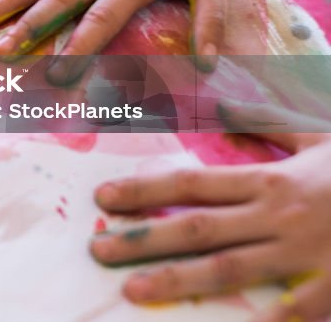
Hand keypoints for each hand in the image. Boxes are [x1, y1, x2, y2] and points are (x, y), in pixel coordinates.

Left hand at [91, 127, 330, 320]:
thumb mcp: (319, 136)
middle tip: (96, 249)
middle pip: (198, 228)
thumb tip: (224, 104)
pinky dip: (269, 318)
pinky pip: (298, 307)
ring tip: (133, 290)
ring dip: (177, 280)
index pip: (193, 184)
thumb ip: (267, 122)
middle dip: (143, 238)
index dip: (146, 189)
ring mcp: (306, 253)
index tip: (103, 197)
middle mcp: (278, 215)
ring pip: (229, 269)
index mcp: (271, 180)